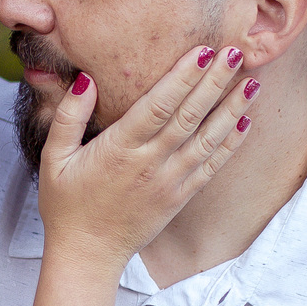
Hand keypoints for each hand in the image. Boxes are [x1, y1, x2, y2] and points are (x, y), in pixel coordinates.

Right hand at [36, 46, 252, 270]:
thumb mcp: (54, 158)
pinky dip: (230, 144)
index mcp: (119, 149)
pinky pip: (211, 166)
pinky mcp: (180, 197)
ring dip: (232, 109)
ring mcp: (169, 182)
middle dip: (215, 82)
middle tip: (236, 53)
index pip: (159, 105)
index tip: (204, 51)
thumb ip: (68, 117)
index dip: (184, 77)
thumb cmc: (66, 204)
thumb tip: (86, 80)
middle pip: (190, 116)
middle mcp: (150, 164)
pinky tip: (245, 122)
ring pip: (208, 139)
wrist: (88, 254)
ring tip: (252, 82)